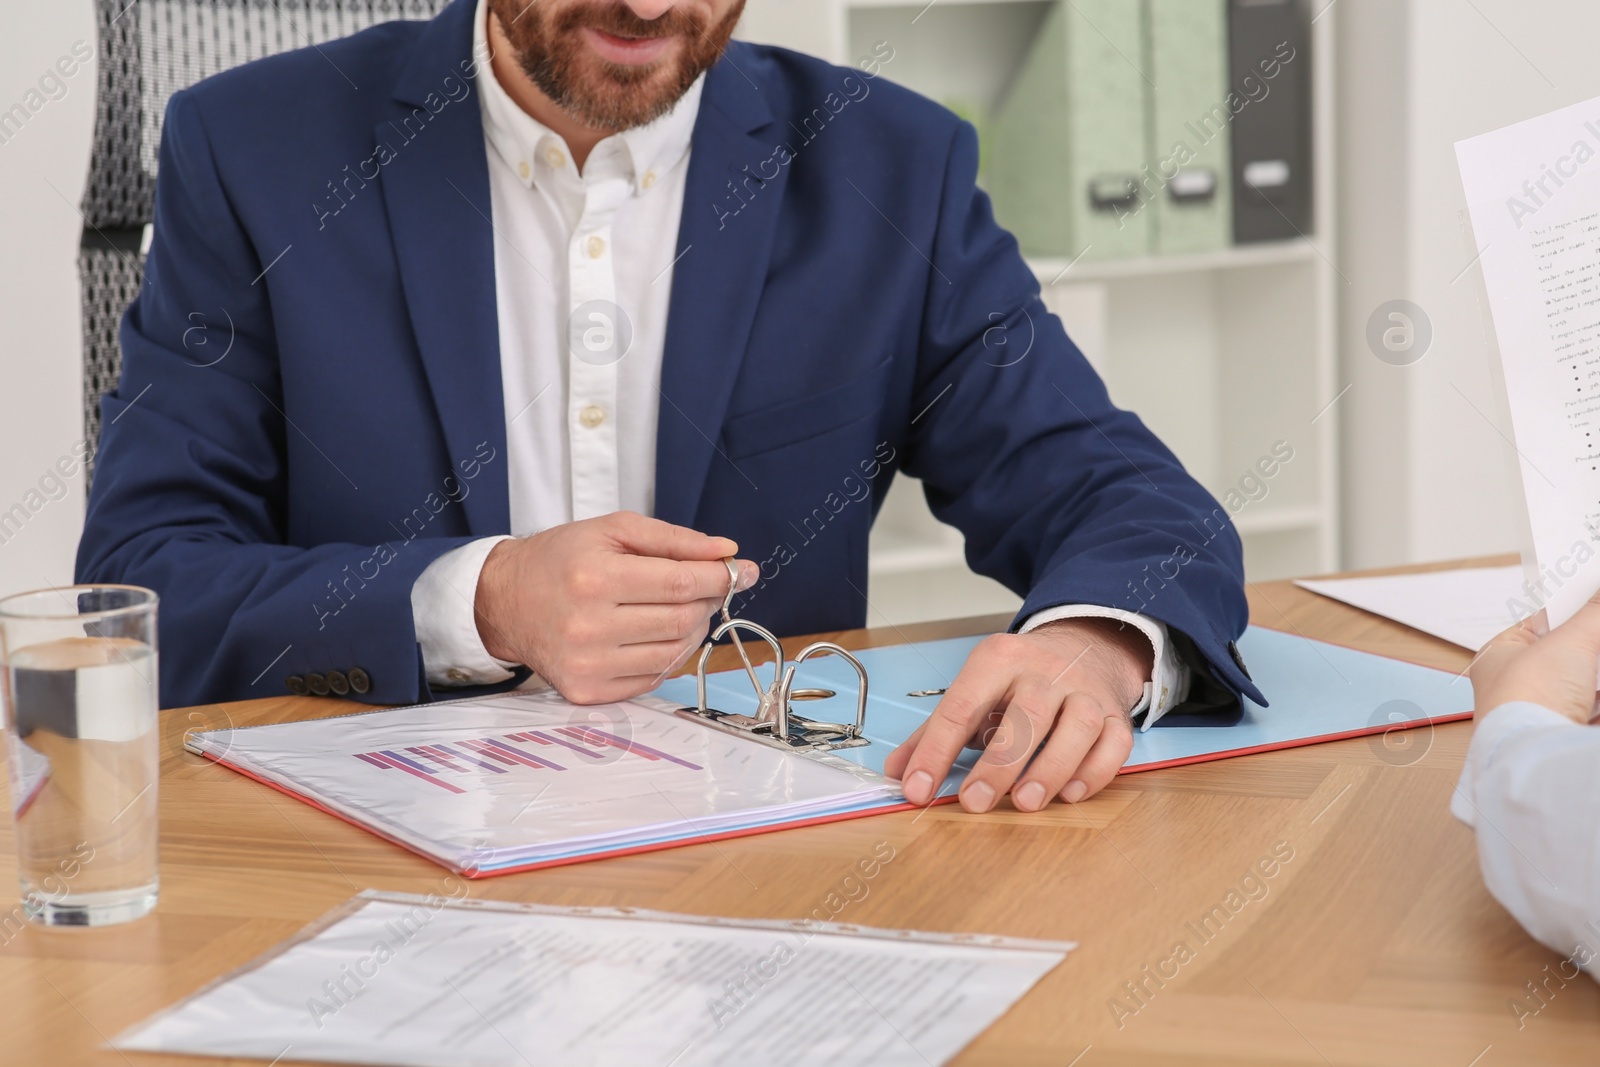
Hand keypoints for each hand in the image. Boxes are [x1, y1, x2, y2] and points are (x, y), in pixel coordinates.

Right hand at [474, 511, 756, 704]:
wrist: (504, 601)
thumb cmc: (560, 559)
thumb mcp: (612, 529)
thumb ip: (673, 538)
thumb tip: (726, 551)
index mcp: (596, 578)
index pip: (682, 583)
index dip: (721, 577)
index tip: (741, 570)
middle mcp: (589, 626)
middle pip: (683, 621)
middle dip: (708, 602)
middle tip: (708, 587)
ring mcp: (587, 665)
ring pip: (673, 653)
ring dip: (691, 630)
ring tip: (678, 608)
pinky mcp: (586, 692)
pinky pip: (651, 679)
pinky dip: (666, 656)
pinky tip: (653, 634)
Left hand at [883, 617, 1153, 812]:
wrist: (1085, 645)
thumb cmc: (1019, 679)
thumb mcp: (974, 691)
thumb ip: (933, 732)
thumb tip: (897, 771)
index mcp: (998, 659)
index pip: (961, 706)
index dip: (936, 751)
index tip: (917, 789)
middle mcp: (1044, 670)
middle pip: (1025, 714)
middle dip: (999, 764)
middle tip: (975, 803)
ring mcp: (1085, 691)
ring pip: (1078, 726)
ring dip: (1051, 768)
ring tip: (1026, 803)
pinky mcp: (1115, 713)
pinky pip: (1114, 742)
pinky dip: (1095, 772)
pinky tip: (1070, 795)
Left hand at [1470, 595, 1599, 724]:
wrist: (1537, 757)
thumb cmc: (1528, 696)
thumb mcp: (1568, 639)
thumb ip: (1594, 612)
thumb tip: (1599, 591)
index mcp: (1500, 654)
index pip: (1541, 620)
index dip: (1573, 604)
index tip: (1593, 589)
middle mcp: (1519, 682)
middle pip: (1570, 650)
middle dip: (1593, 637)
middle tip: (1599, 623)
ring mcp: (1546, 709)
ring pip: (1585, 678)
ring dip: (1596, 663)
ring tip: (1598, 657)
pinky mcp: (1570, 731)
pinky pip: (1593, 703)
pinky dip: (1599, 695)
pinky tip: (1599, 693)